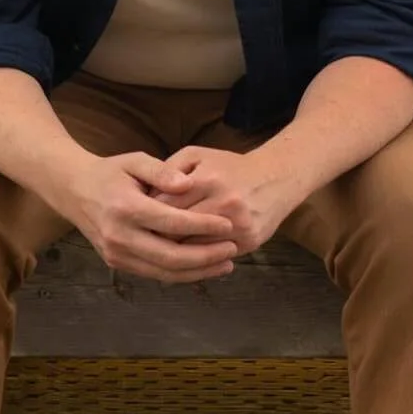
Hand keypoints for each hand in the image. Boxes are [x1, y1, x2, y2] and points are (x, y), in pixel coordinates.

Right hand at [64, 151, 237, 284]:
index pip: (172, 222)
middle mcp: (119, 235)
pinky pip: (154, 274)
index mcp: (125, 207)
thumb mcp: (134, 160)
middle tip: (232, 248)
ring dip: (198, 272)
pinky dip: (181, 274)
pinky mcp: (117, 263)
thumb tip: (188, 184)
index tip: (228, 224)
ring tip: (226, 264)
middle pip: (170, 256)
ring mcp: (116, 253)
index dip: (203, 226)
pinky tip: (202, 268)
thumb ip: (162, 170)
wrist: (73, 190)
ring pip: (164, 273)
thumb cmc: (110, 172)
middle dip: (206, 256)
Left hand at [150, 146, 297, 255]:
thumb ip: (168, 169)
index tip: (136, 220)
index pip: (166, 207)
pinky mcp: (249, 242)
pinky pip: (214, 257)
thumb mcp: (197, 155)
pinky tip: (182, 256)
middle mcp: (224, 204)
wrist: (276, 177)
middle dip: (156, 236)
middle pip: (178, 232)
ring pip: (195, 249)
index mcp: (207, 181)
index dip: (147, 216)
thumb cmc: (230, 167)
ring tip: (157, 249)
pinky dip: (197, 258)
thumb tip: (144, 195)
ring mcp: (238, 226)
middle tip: (141, 239)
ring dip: (175, 251)